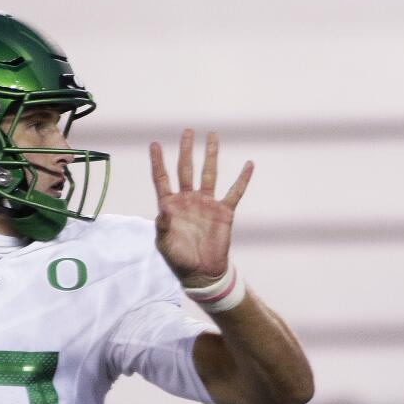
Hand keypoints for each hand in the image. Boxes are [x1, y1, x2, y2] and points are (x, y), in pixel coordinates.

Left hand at [149, 129, 251, 287]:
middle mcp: (188, 200)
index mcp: (171, 206)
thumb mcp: (165, 244)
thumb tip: (163, 210)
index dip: (158, 162)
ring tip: (213, 136)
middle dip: (186, 150)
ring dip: (211, 155)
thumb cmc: (179, 259)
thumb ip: (163, 227)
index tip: (154, 144)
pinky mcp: (224, 212)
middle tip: (188, 131)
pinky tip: (248, 165)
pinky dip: (242, 179)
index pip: (162, 179)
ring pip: (209, 174)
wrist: (201, 272)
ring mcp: (207, 204)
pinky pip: (235, 192)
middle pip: (186, 169)